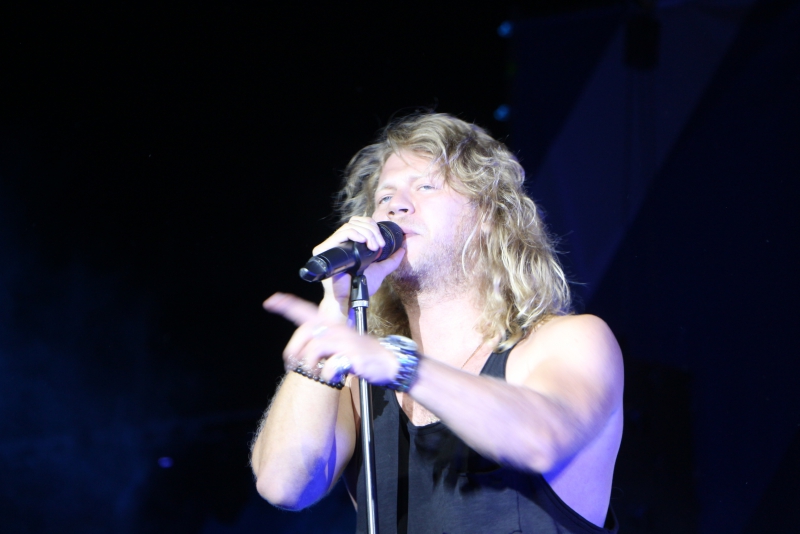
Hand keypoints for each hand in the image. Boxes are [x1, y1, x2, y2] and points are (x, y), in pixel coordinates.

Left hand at [263, 293, 399, 384]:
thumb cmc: (361, 354)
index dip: (288, 305)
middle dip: (294, 350)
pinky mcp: (352, 355)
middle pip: (304, 332)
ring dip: (310, 365)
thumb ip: (322, 341)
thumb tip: (302, 351)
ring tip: (315, 373)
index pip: (306, 311)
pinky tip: (333, 377)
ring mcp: (345, 341)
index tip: (271, 301)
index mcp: (332, 325)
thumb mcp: (341, 342)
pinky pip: (330, 365)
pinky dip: (327, 375)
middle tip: (292, 365)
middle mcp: (336, 329)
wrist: (388, 362)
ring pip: (314, 349)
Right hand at [313, 217, 405, 317]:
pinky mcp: (324, 249)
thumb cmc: (361, 287)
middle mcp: (340, 242)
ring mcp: (332, 245)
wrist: (350, 299)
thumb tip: (402, 249)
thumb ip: (391, 260)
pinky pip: (340, 234)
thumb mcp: (380, 270)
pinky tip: (363, 241)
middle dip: (372, 230)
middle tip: (379, 245)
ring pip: (350, 226)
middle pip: (356, 222)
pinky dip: (354, 234)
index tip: (382, 244)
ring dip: (366, 233)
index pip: (360, 224)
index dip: (373, 228)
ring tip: (373, 247)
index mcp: (350, 244)